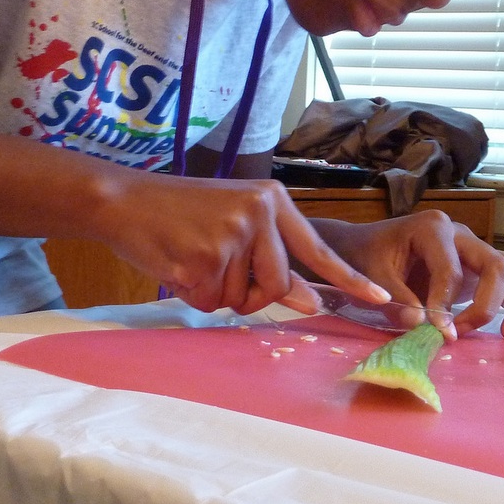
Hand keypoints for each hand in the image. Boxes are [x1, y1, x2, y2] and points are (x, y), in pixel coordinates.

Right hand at [98, 174, 390, 316]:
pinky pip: (212, 302)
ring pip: (243, 299)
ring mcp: (231, 236)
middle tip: (216, 265)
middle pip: (280, 286)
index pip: (317, 249)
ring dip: (218, 292)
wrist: (123, 200)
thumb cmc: (179, 213)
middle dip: (252, 292)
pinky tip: (177, 264)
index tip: (380, 299)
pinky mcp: (203, 259)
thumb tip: (311, 303)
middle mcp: (258, 214)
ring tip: (192, 256)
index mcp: (271, 200)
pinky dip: (195, 294)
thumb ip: (273, 257)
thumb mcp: (234, 222)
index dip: (349, 279)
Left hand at [310, 211, 503, 338]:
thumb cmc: (368, 255)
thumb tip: (421, 325)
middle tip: (461, 333)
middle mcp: (460, 232)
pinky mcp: (478, 262)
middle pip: (495, 265)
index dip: (446, 304)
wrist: (365, 244)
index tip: (438, 331)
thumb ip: (397, 299)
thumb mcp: (373, 274)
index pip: (451, 270)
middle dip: (485, 304)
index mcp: (432, 228)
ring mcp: (473, 246)